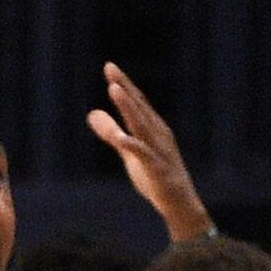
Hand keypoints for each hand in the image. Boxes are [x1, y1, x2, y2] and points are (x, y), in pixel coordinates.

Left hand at [87, 62, 214, 241]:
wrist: (180, 203)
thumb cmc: (155, 176)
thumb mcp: (128, 153)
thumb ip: (111, 133)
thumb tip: (90, 113)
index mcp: (152, 128)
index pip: (136, 102)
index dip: (123, 84)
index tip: (109, 67)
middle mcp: (157, 134)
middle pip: (139, 107)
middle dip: (125, 87)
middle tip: (111, 69)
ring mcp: (159, 150)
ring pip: (142, 125)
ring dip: (128, 107)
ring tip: (114, 90)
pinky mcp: (158, 169)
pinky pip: (144, 155)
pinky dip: (132, 145)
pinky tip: (120, 137)